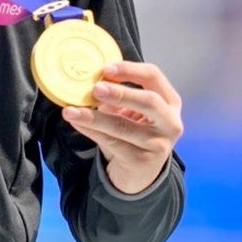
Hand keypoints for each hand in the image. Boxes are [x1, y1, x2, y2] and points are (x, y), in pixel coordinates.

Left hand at [61, 61, 182, 194]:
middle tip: (95, 89)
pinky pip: (111, 142)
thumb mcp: (131, 110)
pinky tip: (76, 122)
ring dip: (94, 117)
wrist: (139, 173)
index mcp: (169, 102)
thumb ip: (118, 95)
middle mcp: (170, 122)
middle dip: (120, 93)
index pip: (154, 76)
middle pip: (149, 101)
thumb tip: (89, 81)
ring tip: (71, 110)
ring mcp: (159, 144)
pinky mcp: (142, 161)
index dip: (130, 69)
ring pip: (123, 126)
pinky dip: (90, 130)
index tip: (105, 69)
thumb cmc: (134, 132)